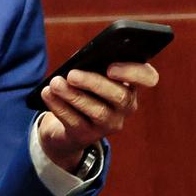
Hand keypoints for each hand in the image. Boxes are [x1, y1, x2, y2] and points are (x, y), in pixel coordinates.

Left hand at [34, 60, 157, 172]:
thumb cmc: (81, 89)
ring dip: (73, 95)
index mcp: (130, 85)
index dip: (134, 73)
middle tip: (72, 74)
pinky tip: (48, 94)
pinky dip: (59, 106)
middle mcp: (126, 106)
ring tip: (55, 83)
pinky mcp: (88, 135)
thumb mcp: (89, 74)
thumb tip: (81, 61)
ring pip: (97, 111)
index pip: (148, 78)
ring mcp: (109, 124)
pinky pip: (75, 121)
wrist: (67, 124)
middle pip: (120, 96)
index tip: (111, 68)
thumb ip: (91, 65)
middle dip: (94, 83)